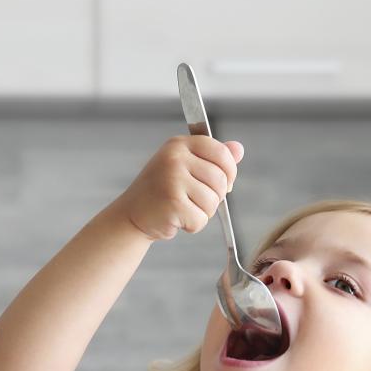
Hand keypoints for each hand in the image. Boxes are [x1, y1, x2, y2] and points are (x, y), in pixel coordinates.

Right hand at [110, 136, 244, 241]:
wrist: (131, 215)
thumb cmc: (160, 191)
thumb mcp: (185, 166)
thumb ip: (213, 158)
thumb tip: (239, 149)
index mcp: (179, 145)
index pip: (221, 152)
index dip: (229, 171)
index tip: (224, 183)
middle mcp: (174, 158)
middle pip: (220, 179)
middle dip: (215, 196)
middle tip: (194, 200)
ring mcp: (172, 180)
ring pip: (213, 201)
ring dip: (203, 212)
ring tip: (182, 209)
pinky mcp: (172, 204)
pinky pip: (201, 219)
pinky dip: (192, 225)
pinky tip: (176, 219)